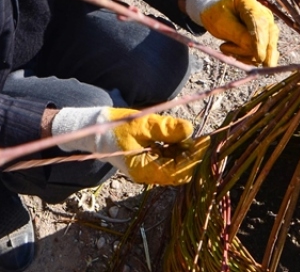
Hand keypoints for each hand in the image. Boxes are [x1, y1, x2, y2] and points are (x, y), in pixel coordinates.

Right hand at [52, 107, 208, 185]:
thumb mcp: (141, 124)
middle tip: (200, 135)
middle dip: (191, 154)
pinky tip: (176, 136)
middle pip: (178, 170)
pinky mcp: (146, 161)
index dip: (194, 157)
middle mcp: (148, 175)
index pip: (178, 171)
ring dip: (183, 151)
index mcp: (145, 171)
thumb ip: (165, 129)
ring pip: (173, 164)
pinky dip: (174, 149)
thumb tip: (189, 130)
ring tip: (187, 134)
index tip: (205, 140)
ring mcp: (147, 169)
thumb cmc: (115, 127)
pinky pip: (166, 159)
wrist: (94, 130)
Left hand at [185, 0, 279, 66]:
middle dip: (250, 52)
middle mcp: (265, 13)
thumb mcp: (221, 24)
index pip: (260, 23)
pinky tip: (234, 50)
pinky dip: (248, 58)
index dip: (261, 41)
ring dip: (244, 55)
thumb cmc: (217, 15)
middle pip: (268, 38)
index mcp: (249, 2)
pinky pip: (263, 55)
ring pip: (266, 50)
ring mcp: (268, 26)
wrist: (218, 13)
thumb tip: (258, 54)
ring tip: (226, 45)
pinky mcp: (268, 38)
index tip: (259, 58)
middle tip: (224, 48)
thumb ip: (240, 36)